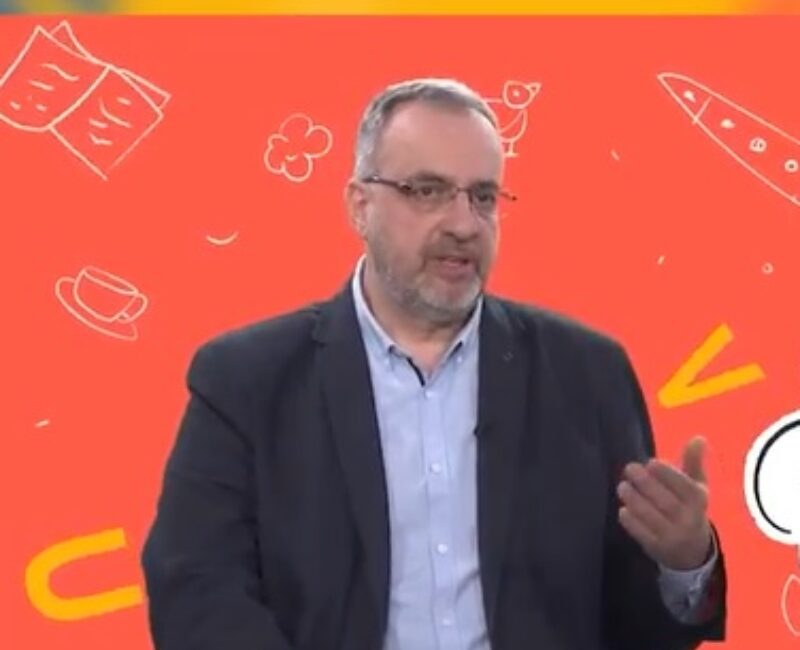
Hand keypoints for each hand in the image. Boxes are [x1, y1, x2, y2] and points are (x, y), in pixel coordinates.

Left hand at [616, 435, 712, 570]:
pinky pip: (642, 534)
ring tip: (623, 487)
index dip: (668, 474)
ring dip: (634, 500)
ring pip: (652, 517)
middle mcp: (689, 521)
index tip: (651, 462)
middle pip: (666, 502)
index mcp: (699, 502)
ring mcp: (674, 537)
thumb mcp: (696, 487)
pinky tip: (623, 510)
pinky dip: (631, 521)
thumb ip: (693, 463)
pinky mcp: (658, 549)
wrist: (693, 553)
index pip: (685, 487)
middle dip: (646, 484)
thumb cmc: (690, 509)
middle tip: (629, 469)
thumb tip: (698, 438)